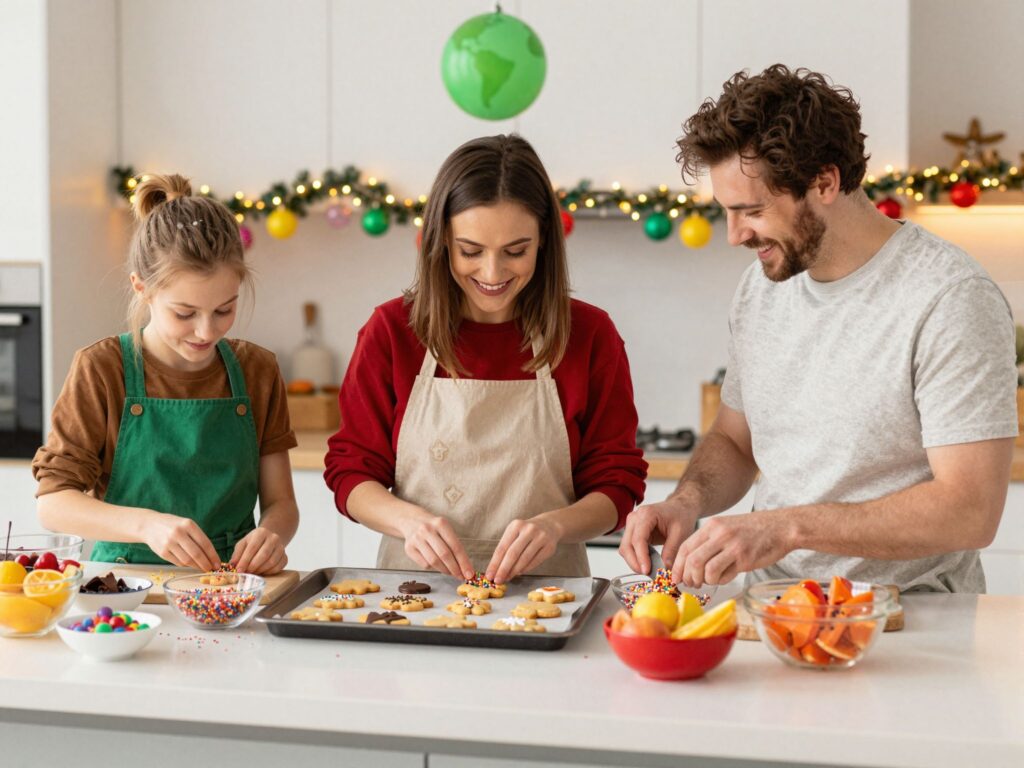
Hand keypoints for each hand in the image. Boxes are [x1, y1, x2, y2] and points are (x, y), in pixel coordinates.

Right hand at [141, 512, 219, 570]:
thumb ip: (197, 537)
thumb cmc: (173, 525)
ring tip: (202, 568)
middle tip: (211, 569)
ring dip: (197, 566)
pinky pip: (178, 562)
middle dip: (206, 564)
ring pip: (187, 560)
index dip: (213, 555)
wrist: (149, 525)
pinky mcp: (162, 552)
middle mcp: (178, 533)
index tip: (218, 563)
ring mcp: (169, 543)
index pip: (205, 543)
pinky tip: (190, 564)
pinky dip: (186, 565)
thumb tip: (211, 555)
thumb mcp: (186, 524)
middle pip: (196, 554)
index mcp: (188, 524)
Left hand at [230, 527, 287, 574]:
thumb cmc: (253, 542)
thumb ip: (237, 554)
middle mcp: (273, 538)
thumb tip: (232, 565)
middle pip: (263, 555)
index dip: (245, 560)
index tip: (239, 570)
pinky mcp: (285, 556)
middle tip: (246, 573)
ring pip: (271, 562)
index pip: (252, 548)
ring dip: (260, 570)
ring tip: (252, 573)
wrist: (269, 539)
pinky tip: (262, 572)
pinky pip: (278, 567)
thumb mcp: (243, 543)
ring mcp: (281, 547)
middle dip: (253, 566)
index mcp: (261, 533)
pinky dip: (269, 572)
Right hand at [397, 512, 474, 579]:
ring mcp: (416, 539)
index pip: (456, 546)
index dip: (464, 562)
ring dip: (445, 570)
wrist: (411, 521)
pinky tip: (437, 565)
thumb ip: (455, 546)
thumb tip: (465, 568)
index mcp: (441, 523)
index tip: (470, 574)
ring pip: (434, 561)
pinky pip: (424, 564)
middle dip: (455, 569)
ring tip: (451, 572)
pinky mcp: (409, 548)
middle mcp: (427, 530)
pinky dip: (433, 568)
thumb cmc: (434, 528)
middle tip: (461, 576)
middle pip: (444, 555)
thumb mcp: (446, 530)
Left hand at [485, 517, 561, 583]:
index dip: (495, 563)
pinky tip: (519, 573)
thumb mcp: (515, 533)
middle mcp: (529, 530)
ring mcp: (541, 537)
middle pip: (513, 553)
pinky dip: (525, 569)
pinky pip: (535, 561)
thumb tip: (496, 570)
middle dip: (503, 569)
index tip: (489, 575)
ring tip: (507, 578)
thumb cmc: (526, 532)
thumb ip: (506, 548)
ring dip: (514, 571)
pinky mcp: (549, 547)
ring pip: (524, 559)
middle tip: (497, 581)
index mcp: (516, 525)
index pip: (502, 547)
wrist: (549, 525)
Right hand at [619, 499, 698, 574]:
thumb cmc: (680, 516)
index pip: (638, 539)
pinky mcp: (632, 533)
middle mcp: (635, 518)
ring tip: (649, 570)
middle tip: (648, 574)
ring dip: (634, 562)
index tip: (647, 570)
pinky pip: (629, 549)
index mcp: (646, 514)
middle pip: (627, 545)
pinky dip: (636, 558)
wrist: (679, 508)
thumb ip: (671, 551)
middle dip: (635, 563)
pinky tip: (647, 564)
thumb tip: (664, 569)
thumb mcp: (681, 533)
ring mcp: (631, 525)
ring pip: (625, 549)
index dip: (641, 557)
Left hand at [671, 511, 792, 586]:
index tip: (677, 578)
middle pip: (692, 560)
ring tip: (709, 581)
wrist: (781, 527)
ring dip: (704, 581)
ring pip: (705, 569)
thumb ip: (710, 541)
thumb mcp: (727, 528)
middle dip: (688, 577)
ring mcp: (732, 545)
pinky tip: (725, 578)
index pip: (685, 547)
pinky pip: (723, 575)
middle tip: (693, 584)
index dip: (678, 566)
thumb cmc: (754, 531)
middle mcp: (719, 534)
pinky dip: (719, 581)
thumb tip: (692, 564)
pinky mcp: (745, 558)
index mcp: (712, 526)